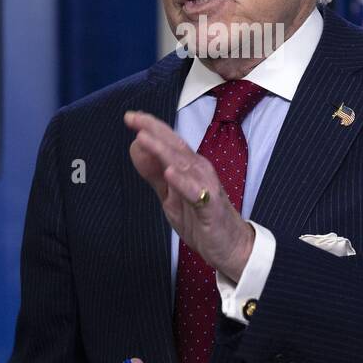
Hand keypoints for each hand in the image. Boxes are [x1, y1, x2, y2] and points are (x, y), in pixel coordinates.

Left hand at [124, 110, 254, 281]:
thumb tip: (135, 148)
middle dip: (153, 130)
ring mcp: (206, 187)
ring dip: (162, 150)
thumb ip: (153, 173)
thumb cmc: (201, 218)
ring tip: (143, 137)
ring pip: (183, 164)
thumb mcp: (170, 195)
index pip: (168, 141)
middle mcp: (199, 170)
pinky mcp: (211, 207)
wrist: (231, 246)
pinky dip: (183, 181)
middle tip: (133, 118)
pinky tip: (170, 172)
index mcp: (189, 166)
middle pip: (175, 146)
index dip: (150, 127)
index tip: (130, 116)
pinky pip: (196, 192)